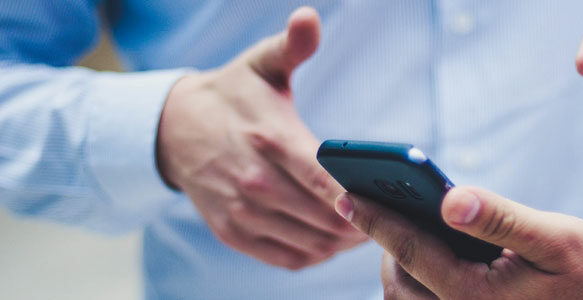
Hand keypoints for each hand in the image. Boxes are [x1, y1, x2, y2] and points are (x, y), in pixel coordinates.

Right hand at [156, 7, 365, 269]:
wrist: (173, 129)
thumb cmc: (233, 95)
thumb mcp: (261, 64)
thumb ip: (292, 46)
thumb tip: (308, 18)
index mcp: (270, 138)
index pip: (324, 179)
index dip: (359, 198)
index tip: (388, 202)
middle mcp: (254, 181)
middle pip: (325, 218)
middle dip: (364, 222)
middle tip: (391, 217)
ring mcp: (242, 211)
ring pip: (311, 243)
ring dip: (344, 243)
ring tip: (369, 229)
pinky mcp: (233, 233)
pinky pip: (288, 258)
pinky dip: (317, 254)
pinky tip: (334, 241)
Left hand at [336, 186, 582, 299]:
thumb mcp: (552, 237)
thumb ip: (499, 218)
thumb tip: (448, 199)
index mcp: (474, 297)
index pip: (410, 251)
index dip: (376, 219)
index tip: (346, 195)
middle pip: (399, 282)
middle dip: (383, 245)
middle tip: (373, 207)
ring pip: (409, 299)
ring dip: (398, 265)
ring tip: (398, 228)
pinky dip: (418, 279)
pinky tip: (427, 251)